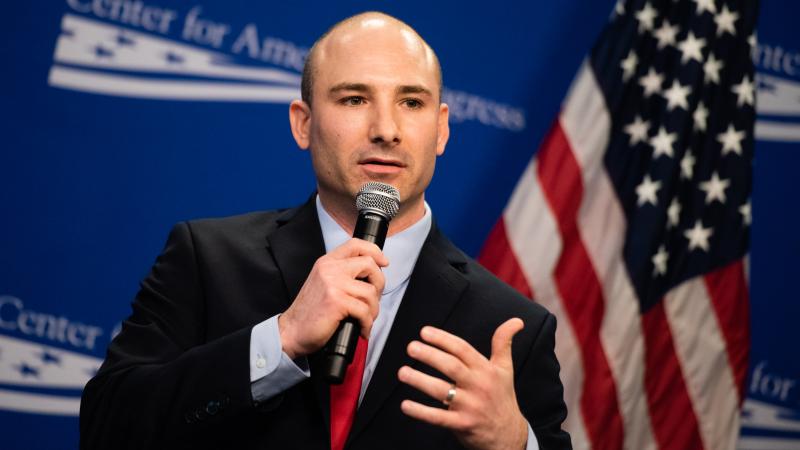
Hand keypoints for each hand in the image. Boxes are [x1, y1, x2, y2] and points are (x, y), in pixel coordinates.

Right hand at [278, 238, 387, 357]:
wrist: (291, 331)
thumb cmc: (309, 313)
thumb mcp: (323, 284)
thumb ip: (341, 274)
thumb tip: (371, 275)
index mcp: (326, 263)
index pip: (355, 244)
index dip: (374, 251)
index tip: (383, 262)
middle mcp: (329, 269)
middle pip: (369, 264)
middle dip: (379, 284)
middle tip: (373, 299)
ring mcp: (333, 284)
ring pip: (370, 292)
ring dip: (373, 310)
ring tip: (365, 319)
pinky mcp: (337, 302)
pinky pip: (365, 311)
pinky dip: (367, 324)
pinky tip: (362, 329)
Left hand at [398, 319, 527, 449]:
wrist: (509, 435)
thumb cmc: (502, 397)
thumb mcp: (505, 369)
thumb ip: (503, 342)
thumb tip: (517, 321)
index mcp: (486, 370)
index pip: (463, 349)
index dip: (443, 339)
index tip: (425, 332)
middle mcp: (478, 386)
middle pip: (451, 366)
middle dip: (430, 355)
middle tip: (411, 347)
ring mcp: (470, 406)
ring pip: (442, 391)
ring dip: (420, 381)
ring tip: (403, 372)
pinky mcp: (462, 424)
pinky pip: (438, 418)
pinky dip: (420, 412)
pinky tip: (405, 405)